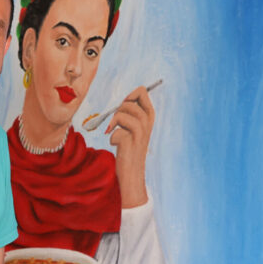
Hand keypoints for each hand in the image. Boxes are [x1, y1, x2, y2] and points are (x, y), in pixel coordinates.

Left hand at [106, 86, 154, 207]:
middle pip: (128, 102)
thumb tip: (125, 100)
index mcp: (150, 115)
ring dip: (113, 123)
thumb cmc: (130, 149)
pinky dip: (112, 138)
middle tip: (117, 125)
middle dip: (118, 111)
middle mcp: (147, 122)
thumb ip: (132, 113)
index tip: (124, 109)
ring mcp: (140, 132)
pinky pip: (115, 132)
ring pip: (120, 114)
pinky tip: (117, 146)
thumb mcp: (134, 128)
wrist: (132, 172)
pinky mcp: (130, 142)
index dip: (129, 96)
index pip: (141, 91)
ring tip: (114, 133)